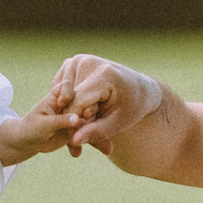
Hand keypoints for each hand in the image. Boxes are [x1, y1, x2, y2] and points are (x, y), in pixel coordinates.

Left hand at [0, 92, 82, 163]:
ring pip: (87, 116)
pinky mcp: (77, 128)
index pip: (66, 86)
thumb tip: (77, 118)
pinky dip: (85, 138)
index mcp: (56, 97)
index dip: (68, 94)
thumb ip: (60, 121)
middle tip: (79, 125)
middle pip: (82, 100)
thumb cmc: (31, 129)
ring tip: (77, 139)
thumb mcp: (43, 124)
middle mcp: (68, 104)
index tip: (62, 104)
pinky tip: (75, 151)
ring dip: (87, 127)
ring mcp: (73, 116)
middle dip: (84, 112)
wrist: (30, 142)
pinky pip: (86, 131)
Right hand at [50, 55, 164, 155]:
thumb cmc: (132, 107)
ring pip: (62, 96)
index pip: (76, 104)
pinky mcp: (73, 62)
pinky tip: (86, 109)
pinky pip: (62, 90)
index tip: (79, 142)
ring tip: (89, 121)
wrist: (140, 88)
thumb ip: (96, 132)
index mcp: (103, 75)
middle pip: (68, 100)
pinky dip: (69, 103)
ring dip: (70, 113)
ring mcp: (78, 59)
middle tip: (84, 136)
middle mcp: (87, 61)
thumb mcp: (118, 123)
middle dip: (72, 121)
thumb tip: (74, 141)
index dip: (74, 126)